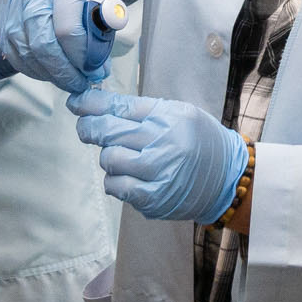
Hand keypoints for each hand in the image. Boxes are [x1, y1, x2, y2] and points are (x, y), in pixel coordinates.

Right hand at [0, 0, 114, 92]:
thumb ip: (101, 22)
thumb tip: (98, 64)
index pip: (68, 31)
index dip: (81, 57)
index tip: (93, 69)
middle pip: (42, 45)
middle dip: (62, 72)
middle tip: (79, 83)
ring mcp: (10, 1)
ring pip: (21, 51)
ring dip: (44, 72)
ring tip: (63, 77)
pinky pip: (8, 46)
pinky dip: (26, 63)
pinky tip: (43, 67)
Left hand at [69, 88, 248, 223]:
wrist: (225, 178)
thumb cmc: (199, 140)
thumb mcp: (178, 114)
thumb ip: (141, 111)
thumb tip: (98, 105)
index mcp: (170, 118)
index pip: (121, 107)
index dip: (91, 104)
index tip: (76, 102)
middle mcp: (164, 144)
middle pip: (108, 133)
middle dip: (90, 128)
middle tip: (86, 128)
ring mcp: (158, 174)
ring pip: (108, 160)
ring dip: (109, 157)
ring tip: (126, 156)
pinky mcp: (152, 199)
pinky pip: (115, 186)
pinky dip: (115, 180)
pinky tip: (130, 175)